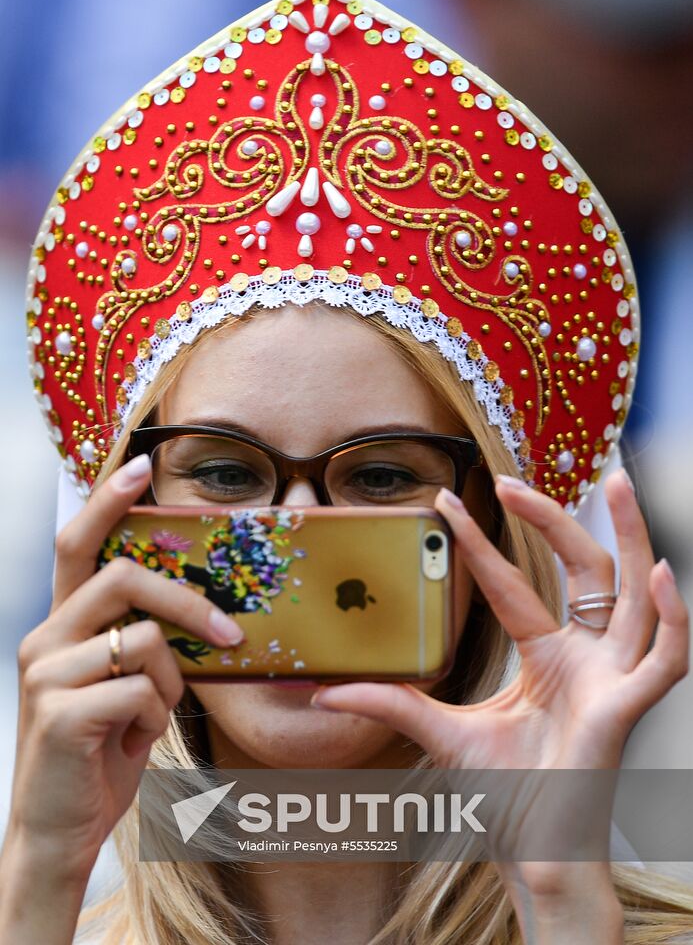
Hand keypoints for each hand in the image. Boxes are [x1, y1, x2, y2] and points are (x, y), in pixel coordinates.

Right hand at [3, 455, 244, 890]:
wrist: (61, 830)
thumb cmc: (103, 749)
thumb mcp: (128, 685)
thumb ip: (145, 641)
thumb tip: (205, 609)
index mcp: (63, 624)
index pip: (77, 544)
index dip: (107, 500)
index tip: (143, 464)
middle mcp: (44, 637)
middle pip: (124, 577)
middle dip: (189, 602)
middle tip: (231, 634)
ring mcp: (46, 673)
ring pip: (144, 640)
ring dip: (171, 683)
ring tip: (153, 716)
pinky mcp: (58, 713)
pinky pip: (141, 691)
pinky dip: (157, 717)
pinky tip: (134, 740)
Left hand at [310, 470, 688, 922]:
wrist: (532, 856)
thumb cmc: (504, 796)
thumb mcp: (440, 734)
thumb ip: (391, 705)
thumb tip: (323, 689)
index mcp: (546, 657)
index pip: (515, 584)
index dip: (484, 542)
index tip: (446, 501)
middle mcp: (584, 657)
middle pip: (585, 570)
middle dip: (558, 519)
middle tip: (514, 479)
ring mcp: (610, 679)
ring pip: (632, 595)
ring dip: (632, 536)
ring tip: (619, 481)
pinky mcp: (626, 710)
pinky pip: (665, 659)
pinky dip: (670, 618)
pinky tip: (656, 575)